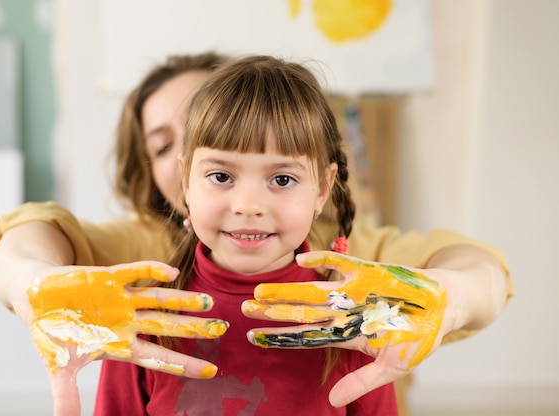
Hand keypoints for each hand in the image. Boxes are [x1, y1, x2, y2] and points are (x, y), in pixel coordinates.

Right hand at [27, 262, 227, 415]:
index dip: (184, 365)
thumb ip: (67, 395)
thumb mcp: (60, 367)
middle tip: (222, 329)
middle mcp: (128, 321)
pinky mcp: (109, 277)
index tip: (213, 371)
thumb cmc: (53, 332)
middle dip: (194, 329)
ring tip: (208, 300)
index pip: (158, 357)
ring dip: (182, 300)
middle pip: (167, 326)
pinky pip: (135, 273)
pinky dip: (152, 271)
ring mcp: (122, 299)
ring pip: (158, 299)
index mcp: (120, 344)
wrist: (37, 299)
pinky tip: (172, 273)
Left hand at [241, 251, 447, 406]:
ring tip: (260, 291)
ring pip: (312, 290)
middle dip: (273, 312)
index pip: (305, 337)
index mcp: (346, 334)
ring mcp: (351, 290)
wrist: (444, 305)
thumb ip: (362, 381)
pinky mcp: (365, 271)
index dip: (279, 337)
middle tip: (244, 310)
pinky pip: (339, 263)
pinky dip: (322, 260)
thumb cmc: (419, 337)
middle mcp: (342, 311)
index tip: (253, 338)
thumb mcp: (393, 366)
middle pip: (301, 312)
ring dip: (287, 290)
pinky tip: (300, 259)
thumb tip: (333, 401)